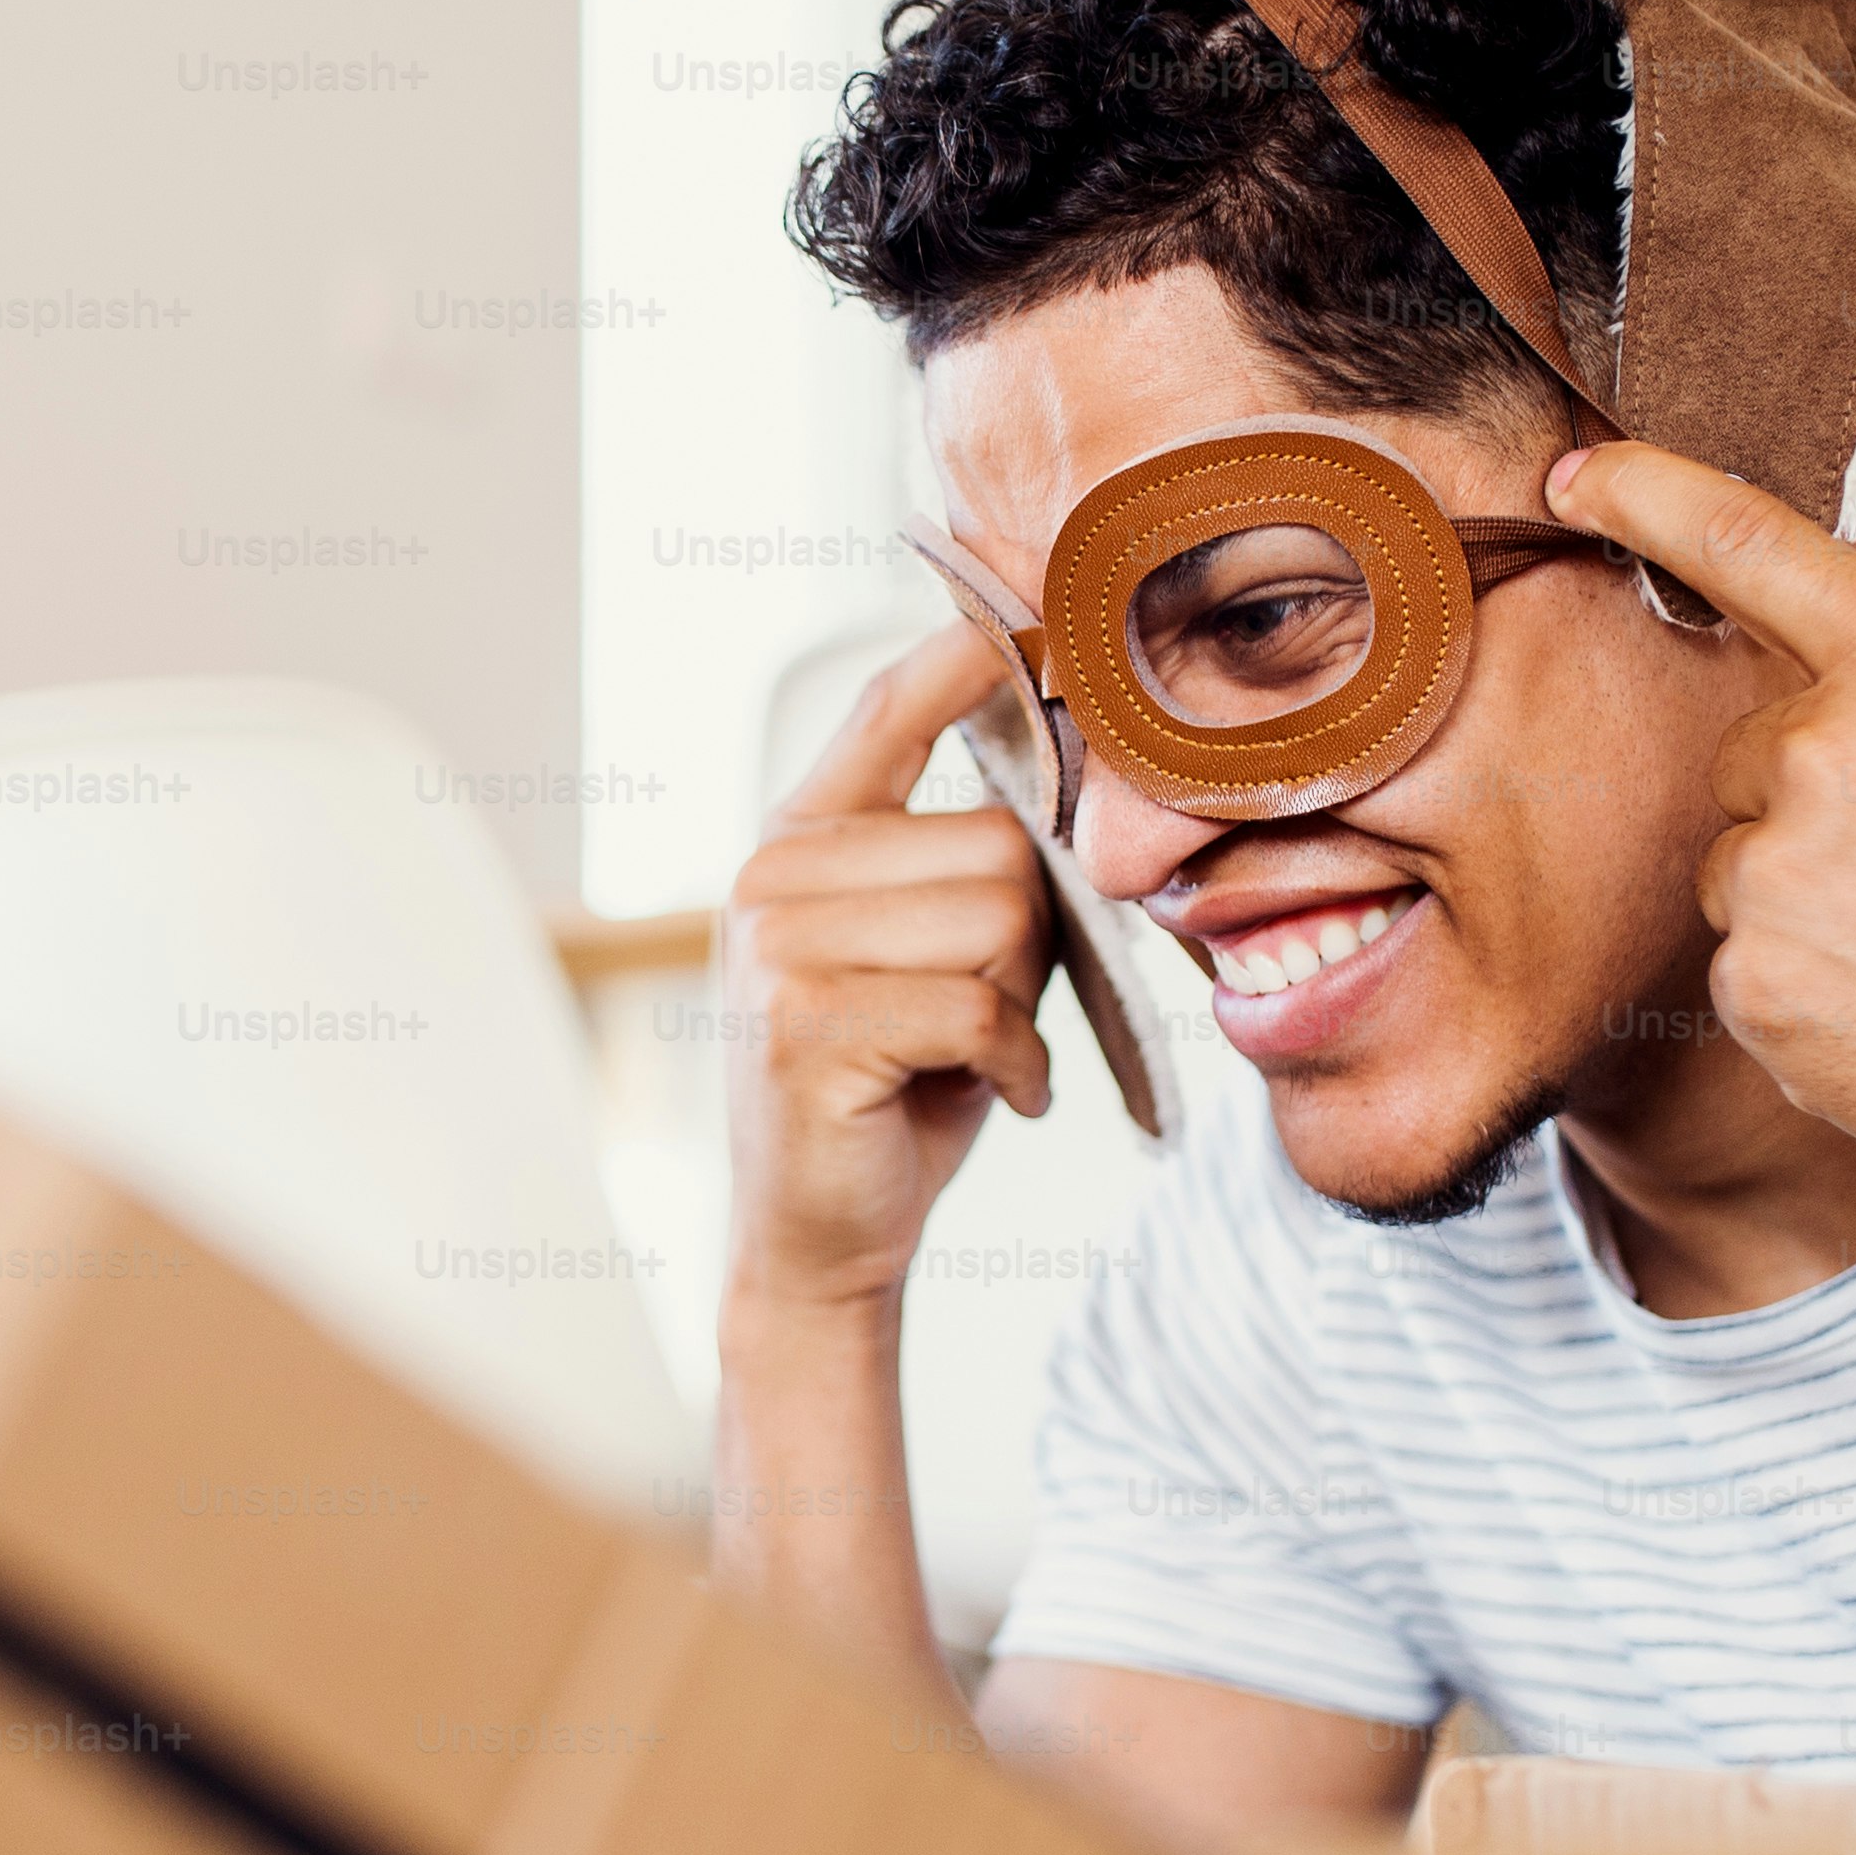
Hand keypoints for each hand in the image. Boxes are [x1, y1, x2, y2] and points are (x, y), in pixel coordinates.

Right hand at [719, 622, 1056, 1317]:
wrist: (816, 1238)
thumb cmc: (893, 1089)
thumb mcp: (924, 955)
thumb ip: (964, 865)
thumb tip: (1082, 786)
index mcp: (800, 839)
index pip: (889, 705)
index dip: (968, 656)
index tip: (1033, 616)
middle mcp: (774, 874)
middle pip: (1000, 844)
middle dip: (1031, 940)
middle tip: (986, 1014)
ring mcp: (781, 946)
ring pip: (999, 922)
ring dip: (1022, 1007)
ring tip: (971, 1054)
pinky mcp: (808, 1023)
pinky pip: (981, 1008)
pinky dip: (1019, 1066)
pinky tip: (992, 1095)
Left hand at [1544, 441, 1855, 1209]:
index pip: (1749, 543)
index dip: (1647, 494)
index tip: (1575, 472)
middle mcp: (1825, 758)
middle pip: (1756, 757)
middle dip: (1824, 800)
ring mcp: (1778, 880)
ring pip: (1749, 868)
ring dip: (1817, 899)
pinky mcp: (1755, 991)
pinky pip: (1750, 968)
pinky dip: (1816, 991)